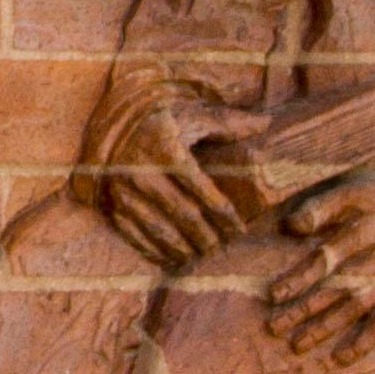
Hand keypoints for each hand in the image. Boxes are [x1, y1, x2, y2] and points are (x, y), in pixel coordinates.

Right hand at [88, 97, 256, 268]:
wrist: (109, 122)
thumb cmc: (160, 120)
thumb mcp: (192, 116)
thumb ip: (227, 123)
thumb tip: (265, 124)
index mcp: (168, 151)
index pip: (205, 194)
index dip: (225, 217)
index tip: (239, 231)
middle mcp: (144, 172)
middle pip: (184, 216)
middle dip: (206, 238)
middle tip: (221, 248)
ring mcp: (124, 190)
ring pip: (159, 230)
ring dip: (182, 249)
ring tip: (199, 255)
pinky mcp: (110, 202)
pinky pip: (134, 234)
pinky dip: (154, 250)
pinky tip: (171, 257)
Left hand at [268, 171, 374, 365]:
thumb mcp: (363, 186)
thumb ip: (325, 205)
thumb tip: (292, 226)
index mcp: (364, 228)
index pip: (324, 257)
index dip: (299, 278)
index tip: (274, 295)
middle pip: (335, 288)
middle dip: (303, 310)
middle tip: (274, 328)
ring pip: (356, 307)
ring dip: (326, 327)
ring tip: (298, 346)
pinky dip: (366, 340)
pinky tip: (343, 357)